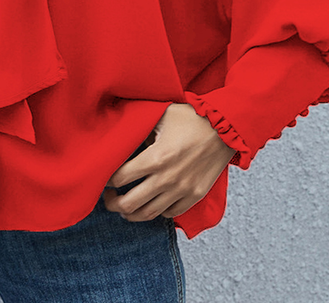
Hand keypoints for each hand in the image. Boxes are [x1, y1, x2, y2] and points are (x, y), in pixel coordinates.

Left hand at [102, 103, 235, 221]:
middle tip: (107, 199)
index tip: (103, 178)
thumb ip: (140, 127)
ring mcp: (182, 190)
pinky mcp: (195, 195)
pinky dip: (157, 212)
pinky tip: (150, 205)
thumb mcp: (160, 116)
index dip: (107, 180)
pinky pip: (170, 213)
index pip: (121, 177)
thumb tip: (120, 132)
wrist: (225, 128)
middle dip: (113, 203)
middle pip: (130, 203)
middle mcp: (167, 178)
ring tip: (124, 208)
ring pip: (149, 213)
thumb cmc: (190, 118)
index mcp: (155, 157)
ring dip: (132, 213)